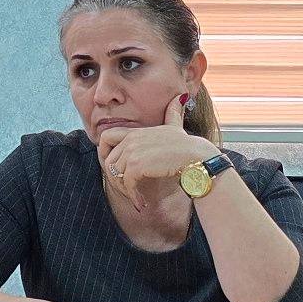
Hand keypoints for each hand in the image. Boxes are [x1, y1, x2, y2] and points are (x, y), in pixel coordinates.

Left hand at [97, 92, 218, 210]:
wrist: (197, 158)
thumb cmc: (187, 146)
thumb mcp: (176, 127)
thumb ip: (173, 113)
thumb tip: (181, 97)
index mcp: (135, 131)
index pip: (106, 137)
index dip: (104, 153)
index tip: (116, 169)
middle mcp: (131, 139)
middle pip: (108, 159)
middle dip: (114, 177)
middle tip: (127, 189)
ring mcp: (133, 151)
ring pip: (114, 174)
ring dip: (124, 190)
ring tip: (136, 197)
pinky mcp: (137, 166)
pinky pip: (126, 183)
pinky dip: (133, 196)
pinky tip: (142, 203)